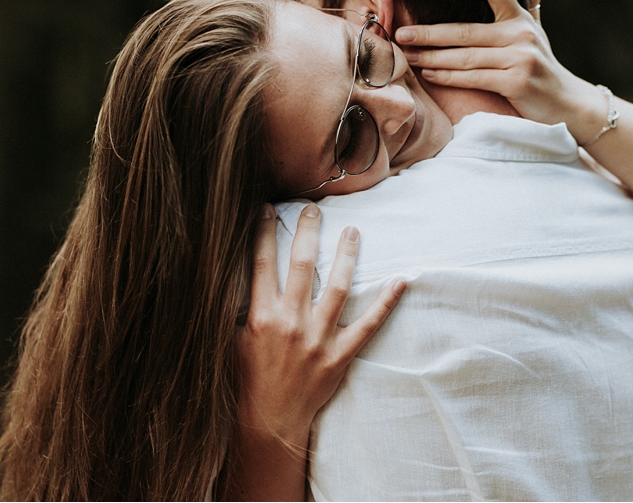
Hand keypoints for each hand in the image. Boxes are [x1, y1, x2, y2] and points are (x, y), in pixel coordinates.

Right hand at [231, 205, 406, 494]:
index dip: (265, 232)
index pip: (262, 262)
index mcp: (261, 316)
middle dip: (309, 232)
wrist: (270, 424)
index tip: (269, 208)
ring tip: (353, 231)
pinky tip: (401, 280)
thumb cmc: (247, 380)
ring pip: (339, 288)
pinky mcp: (339, 357)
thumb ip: (238, 306)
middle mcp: (290, 323)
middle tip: (315, 209)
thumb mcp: (232, 340)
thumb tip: (235, 273)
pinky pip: (368, 326)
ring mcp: (318, 340)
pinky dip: (386, 303)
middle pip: (303, 265)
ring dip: (347, 255)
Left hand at [395, 0, 604, 134]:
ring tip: (409, 54)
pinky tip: (429, 73)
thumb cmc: (540, 66)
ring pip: (465, 57)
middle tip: (402, 32)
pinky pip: (473, 78)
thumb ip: (518, 10)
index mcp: (521, 19)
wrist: (567, 103)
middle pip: (466, 32)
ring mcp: (520, 59)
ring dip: (432, 57)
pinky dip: (448, 76)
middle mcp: (521, 35)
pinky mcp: (516, 82)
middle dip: (430, 33)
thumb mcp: (533, 33)